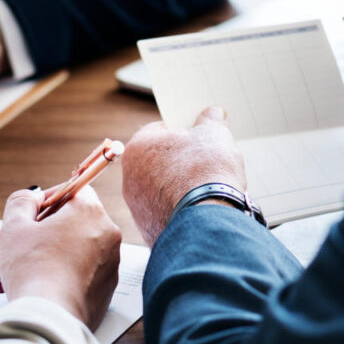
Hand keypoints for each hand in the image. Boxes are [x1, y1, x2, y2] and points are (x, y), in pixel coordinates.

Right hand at [0, 186, 121, 330]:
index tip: (30, 214)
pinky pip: (80, 274)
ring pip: (71, 252)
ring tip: (10, 273)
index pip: (73, 190)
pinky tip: (33, 287)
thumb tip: (32, 197)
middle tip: (11, 248)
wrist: (50, 319)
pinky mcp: (106, 290)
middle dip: (36, 236)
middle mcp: (107, 235)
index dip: (48, 200)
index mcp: (90, 212)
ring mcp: (110, 264)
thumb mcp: (14, 227)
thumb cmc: (32, 270)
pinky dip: (59, 276)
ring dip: (42, 257)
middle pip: (70, 225)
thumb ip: (22, 202)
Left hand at [122, 106, 246, 245]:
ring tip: (208, 187)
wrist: (206, 224)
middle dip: (182, 159)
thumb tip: (213, 114)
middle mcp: (129, 178)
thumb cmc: (205, 173)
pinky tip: (202, 208)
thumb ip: (211, 120)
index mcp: (138, 147)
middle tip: (206, 161)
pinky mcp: (149, 229)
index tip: (200, 135)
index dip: (184, 130)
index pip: (160, 130)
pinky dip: (182, 209)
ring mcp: (137, 207)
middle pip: (160, 161)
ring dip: (182, 186)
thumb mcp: (214, 135)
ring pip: (163, 188)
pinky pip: (167, 212)